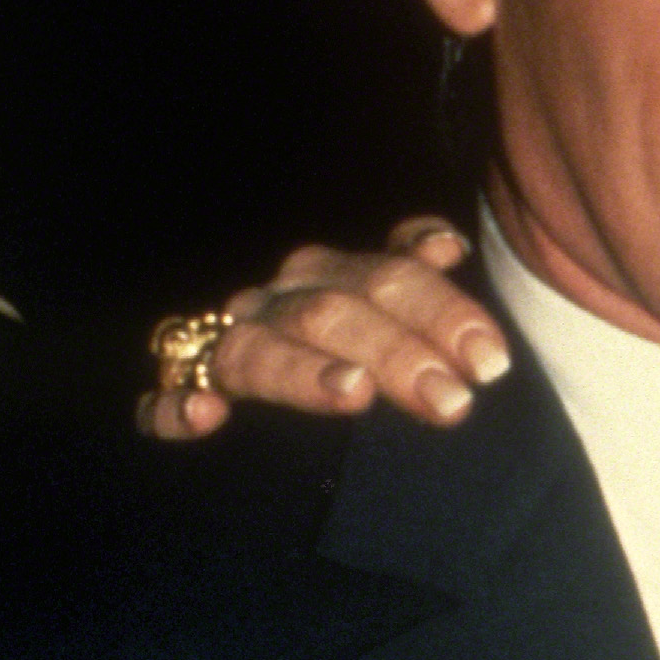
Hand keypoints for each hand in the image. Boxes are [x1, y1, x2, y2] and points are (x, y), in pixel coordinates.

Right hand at [140, 220, 510, 439]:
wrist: (250, 390)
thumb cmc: (342, 347)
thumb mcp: (383, 306)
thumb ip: (414, 276)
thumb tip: (447, 245)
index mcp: (332, 276)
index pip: (390, 276)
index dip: (442, 312)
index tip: (491, 363)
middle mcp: (278, 301)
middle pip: (335, 312)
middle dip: (397, 352)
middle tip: (455, 403)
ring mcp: (227, 345)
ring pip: (261, 351)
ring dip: (305, 372)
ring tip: (356, 394)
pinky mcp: (185, 389)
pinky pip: (168, 391)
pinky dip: (176, 401)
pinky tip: (207, 414)